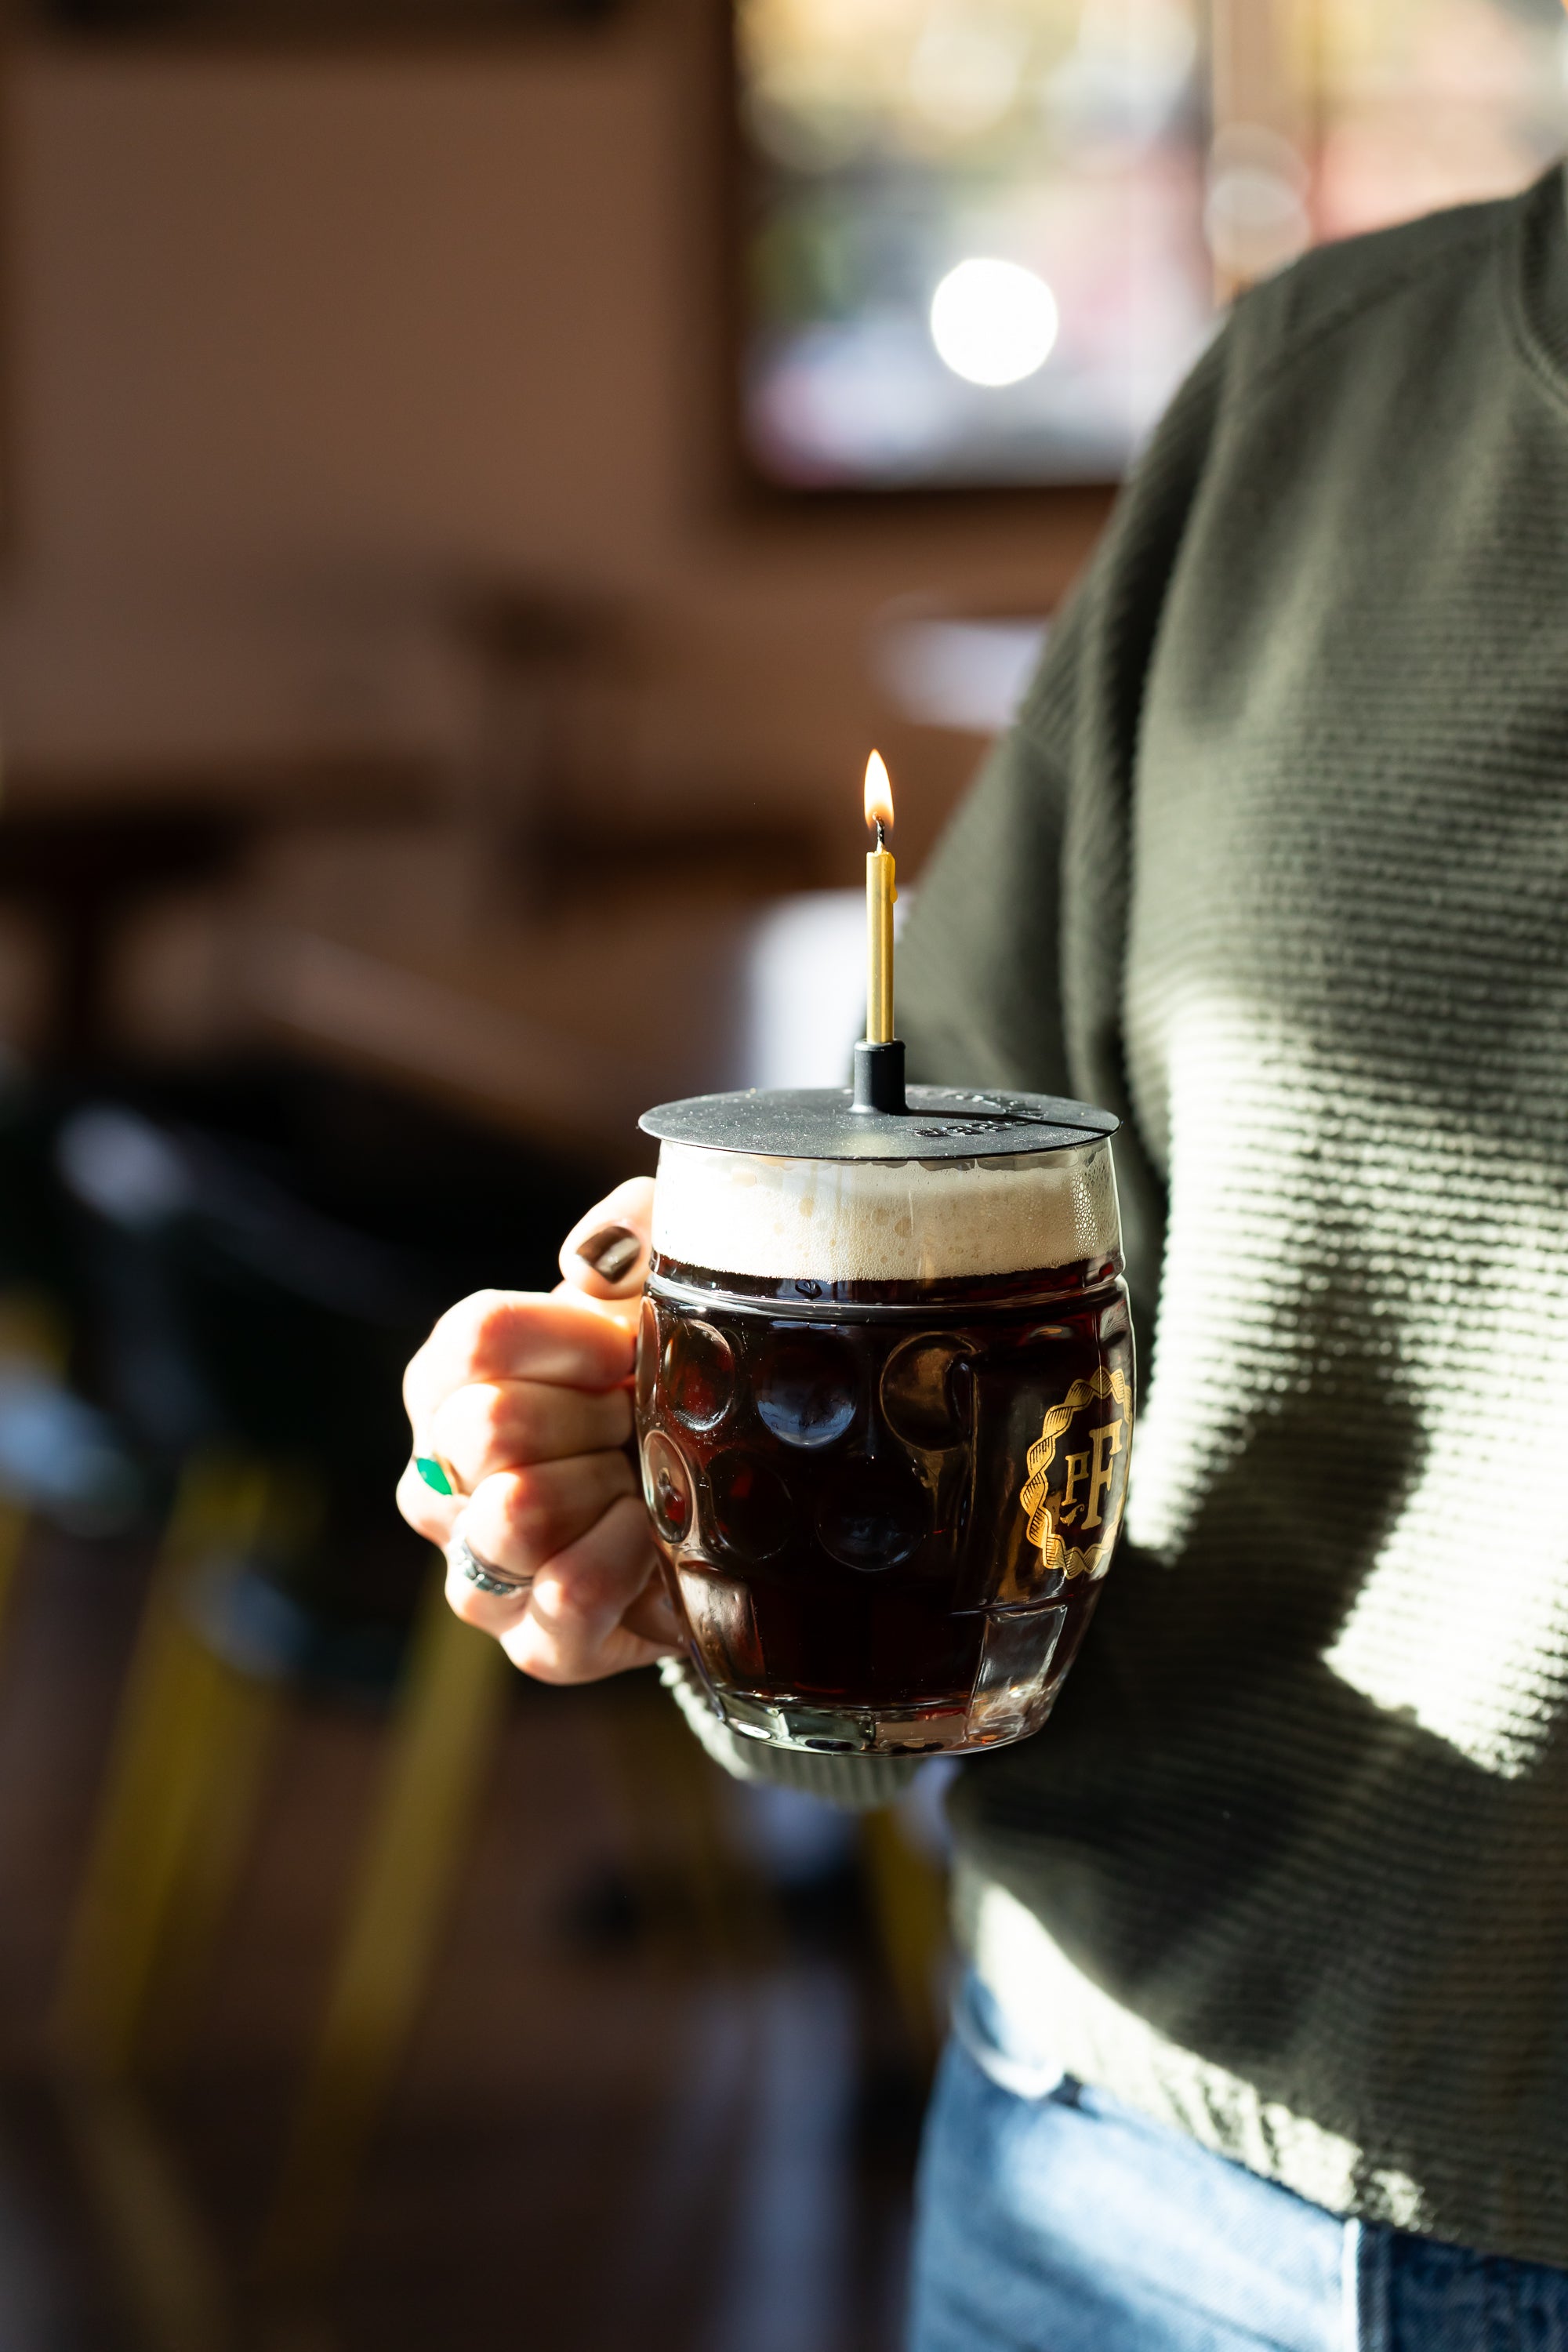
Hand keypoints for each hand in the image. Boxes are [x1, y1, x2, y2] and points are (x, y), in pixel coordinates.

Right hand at [397, 1177, 681, 1681]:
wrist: (720, 1506)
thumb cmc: (664, 1384)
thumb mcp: (658, 1290)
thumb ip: (632, 1234)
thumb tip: (594, 1254)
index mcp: (448, 1384)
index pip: (475, 1340)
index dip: (573, 1337)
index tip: (627, 1349)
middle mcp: (436, 1480)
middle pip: (488, 1427)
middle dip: (594, 1417)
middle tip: (640, 1424)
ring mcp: (477, 1571)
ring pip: (514, 1516)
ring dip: (608, 1488)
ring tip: (646, 1484)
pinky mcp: (536, 1647)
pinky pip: (565, 1602)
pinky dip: (627, 1561)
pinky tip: (658, 1540)